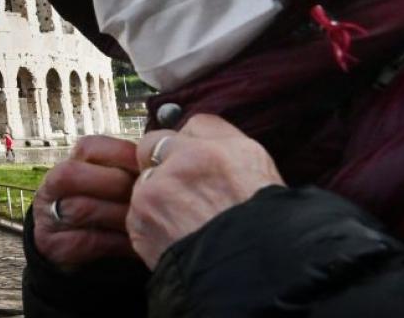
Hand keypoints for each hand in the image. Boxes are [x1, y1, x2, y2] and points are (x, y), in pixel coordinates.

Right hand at [34, 135, 140, 270]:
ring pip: (81, 207)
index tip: (151, 165)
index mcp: (72, 163)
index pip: (89, 147)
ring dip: (120, 216)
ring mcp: (48, 215)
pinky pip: (85, 241)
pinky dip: (115, 243)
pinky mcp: (53, 245)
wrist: (72, 251)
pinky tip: (137, 245)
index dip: (121, 154)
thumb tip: (167, 157)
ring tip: (148, 221)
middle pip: (77, 174)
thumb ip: (131, 171)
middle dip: (119, 185)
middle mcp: (53, 186)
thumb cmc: (107, 212)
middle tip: (151, 196)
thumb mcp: (114, 187)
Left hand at [128, 114, 283, 268]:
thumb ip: (224, 139)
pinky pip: (137, 213)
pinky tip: (176, 235)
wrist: (253, 278)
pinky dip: (151, 222)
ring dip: (157, 195)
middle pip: (155, 147)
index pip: (191, 125)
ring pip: (144, 182)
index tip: (195, 158)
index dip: (192, 144)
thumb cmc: (265, 227)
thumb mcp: (259, 168)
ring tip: (187, 219)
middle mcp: (179, 167)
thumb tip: (197, 130)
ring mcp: (153, 196)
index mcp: (213, 151)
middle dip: (164, 162)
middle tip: (186, 188)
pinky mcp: (139, 224)